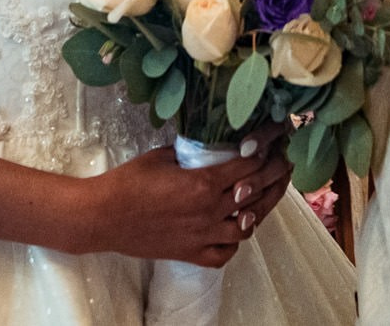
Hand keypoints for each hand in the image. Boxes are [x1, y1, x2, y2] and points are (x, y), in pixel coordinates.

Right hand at [85, 121, 295, 266]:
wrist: (103, 217)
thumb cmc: (129, 181)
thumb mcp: (165, 156)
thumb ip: (195, 152)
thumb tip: (213, 144)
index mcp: (204, 183)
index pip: (252, 163)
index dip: (270, 147)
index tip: (281, 135)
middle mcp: (210, 211)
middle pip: (257, 192)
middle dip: (276, 173)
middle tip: (285, 161)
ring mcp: (203, 236)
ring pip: (248, 225)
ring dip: (263, 208)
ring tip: (270, 192)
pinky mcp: (192, 253)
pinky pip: (226, 252)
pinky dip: (236, 240)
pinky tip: (238, 227)